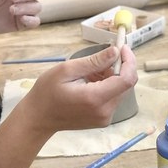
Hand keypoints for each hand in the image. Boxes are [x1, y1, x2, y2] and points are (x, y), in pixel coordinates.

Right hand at [22, 44, 137, 133]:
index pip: (127, 80)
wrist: (38, 118)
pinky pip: (112, 98)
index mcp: (96, 98)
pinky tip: (89, 82)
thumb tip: (115, 51)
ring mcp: (105, 118)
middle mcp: (105, 111)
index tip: (122, 48)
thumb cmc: (47, 93)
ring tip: (89, 72)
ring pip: (119, 91)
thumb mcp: (66, 70)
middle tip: (100, 58)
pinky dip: (106, 86)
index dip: (129, 62)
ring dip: (110, 77)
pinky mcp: (103, 119)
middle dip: (118, 67)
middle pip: (125, 85)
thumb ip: (94, 61)